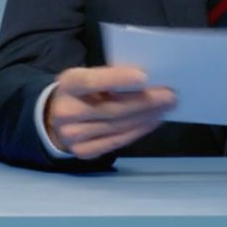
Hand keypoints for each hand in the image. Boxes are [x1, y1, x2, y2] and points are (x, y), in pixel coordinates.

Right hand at [45, 66, 176, 159]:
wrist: (57, 115)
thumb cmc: (85, 90)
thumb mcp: (90, 75)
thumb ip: (112, 77)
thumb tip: (149, 80)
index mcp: (68, 84)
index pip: (92, 81)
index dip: (118, 79)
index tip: (144, 76)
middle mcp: (67, 111)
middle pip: (112, 109)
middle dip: (145, 102)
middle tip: (170, 96)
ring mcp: (72, 135)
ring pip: (117, 127)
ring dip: (146, 117)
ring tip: (166, 108)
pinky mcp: (83, 151)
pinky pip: (116, 142)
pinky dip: (138, 131)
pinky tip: (152, 121)